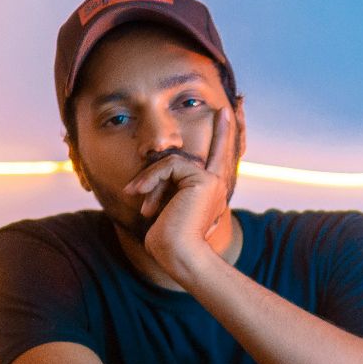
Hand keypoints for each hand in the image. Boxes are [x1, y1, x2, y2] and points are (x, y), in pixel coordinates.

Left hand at [126, 106, 235, 277]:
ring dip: (149, 178)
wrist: (179, 256)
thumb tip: (142, 184)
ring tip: (135, 195)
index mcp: (210, 193)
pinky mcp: (204, 180)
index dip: (224, 138)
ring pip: (174, 161)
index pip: (218, 160)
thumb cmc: (167, 241)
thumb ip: (166, 190)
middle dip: (225, 128)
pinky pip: (169, 166)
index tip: (227, 115)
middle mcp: (216, 185)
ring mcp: (213, 182)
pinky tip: (138, 194)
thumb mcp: (164, 209)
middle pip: (219, 150)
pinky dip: (149, 179)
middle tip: (227, 107)